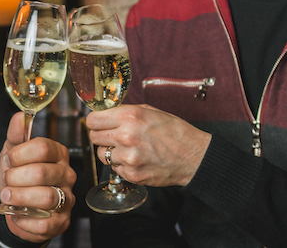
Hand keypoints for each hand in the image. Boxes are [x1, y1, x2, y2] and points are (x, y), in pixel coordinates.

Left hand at [0, 113, 76, 240]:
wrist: (17, 205)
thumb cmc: (19, 176)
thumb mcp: (13, 153)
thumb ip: (16, 134)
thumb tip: (20, 116)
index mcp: (58, 153)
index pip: (42, 147)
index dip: (19, 154)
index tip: (8, 160)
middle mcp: (67, 174)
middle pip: (41, 172)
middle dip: (15, 177)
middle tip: (6, 180)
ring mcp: (67, 198)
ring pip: (46, 197)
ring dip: (19, 198)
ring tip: (8, 197)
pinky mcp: (62, 221)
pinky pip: (44, 223)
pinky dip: (24, 220)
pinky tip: (17, 214)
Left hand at [86, 104, 210, 187]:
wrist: (193, 156)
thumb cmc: (175, 132)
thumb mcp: (150, 112)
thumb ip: (126, 112)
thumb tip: (106, 114)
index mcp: (130, 116)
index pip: (93, 120)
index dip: (95, 121)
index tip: (99, 123)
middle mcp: (126, 136)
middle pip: (93, 137)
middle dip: (101, 135)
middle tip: (113, 135)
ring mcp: (128, 158)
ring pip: (102, 154)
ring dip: (110, 151)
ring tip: (127, 148)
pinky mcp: (132, 174)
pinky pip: (114, 168)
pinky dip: (121, 164)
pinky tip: (135, 159)